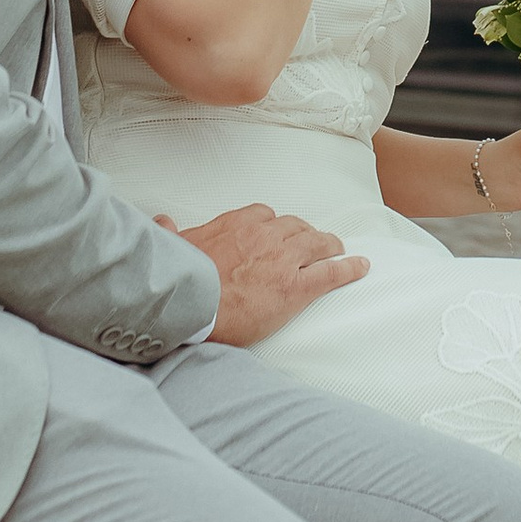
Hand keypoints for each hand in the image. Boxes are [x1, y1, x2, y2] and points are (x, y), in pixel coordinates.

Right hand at [161, 201, 367, 344]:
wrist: (191, 306)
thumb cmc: (180, 281)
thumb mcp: (170, 248)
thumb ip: (168, 232)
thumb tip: (159, 220)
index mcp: (236, 225)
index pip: (264, 215)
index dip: (273, 225)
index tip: (275, 232)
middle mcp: (264, 236)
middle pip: (295, 227)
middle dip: (305, 234)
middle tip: (312, 242)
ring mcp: (283, 260)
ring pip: (316, 244)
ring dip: (329, 246)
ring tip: (337, 249)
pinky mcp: (296, 287)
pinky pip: (331, 272)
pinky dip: (349, 268)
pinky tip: (361, 266)